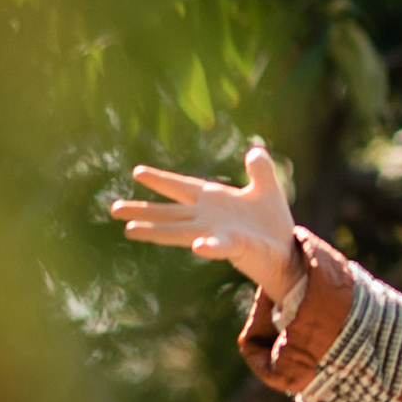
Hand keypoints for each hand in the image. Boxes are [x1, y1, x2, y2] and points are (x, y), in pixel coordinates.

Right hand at [109, 142, 300, 292]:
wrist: (287, 252)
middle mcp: (208, 218)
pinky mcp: (235, 247)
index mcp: (213, 201)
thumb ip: (259, 170)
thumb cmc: (272, 224)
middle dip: (142, 210)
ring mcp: (218, 234)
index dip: (161, 179)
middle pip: (169, 213)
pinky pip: (220, 246)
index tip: (136, 172)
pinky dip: (210, 246)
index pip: (181, 187)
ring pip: (180, 231)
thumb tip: (255, 149)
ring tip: (130, 230)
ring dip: (156, 231)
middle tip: (113, 208)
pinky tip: (198, 246)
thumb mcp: (267, 189)